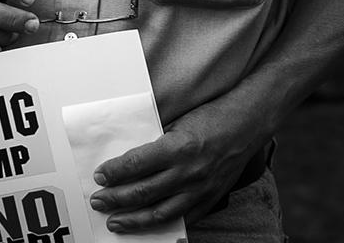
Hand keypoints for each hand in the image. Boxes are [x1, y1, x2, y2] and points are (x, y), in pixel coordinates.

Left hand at [89, 103, 263, 231]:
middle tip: (98, 200)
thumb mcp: (179, 121)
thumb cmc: (211, 117)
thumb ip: (157, 140)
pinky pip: (182, 218)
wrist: (246, 125)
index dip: (115, 172)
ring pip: (159, 212)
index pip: (137, 164)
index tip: (100, 175)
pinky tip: (148, 225)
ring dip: (133, 219)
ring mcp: (199, 189)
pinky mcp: (210, 199)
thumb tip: (130, 156)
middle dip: (115, 198)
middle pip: (143, 191)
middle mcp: (188, 171)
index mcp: (178, 146)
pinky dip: (162, 224)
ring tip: (115, 221)